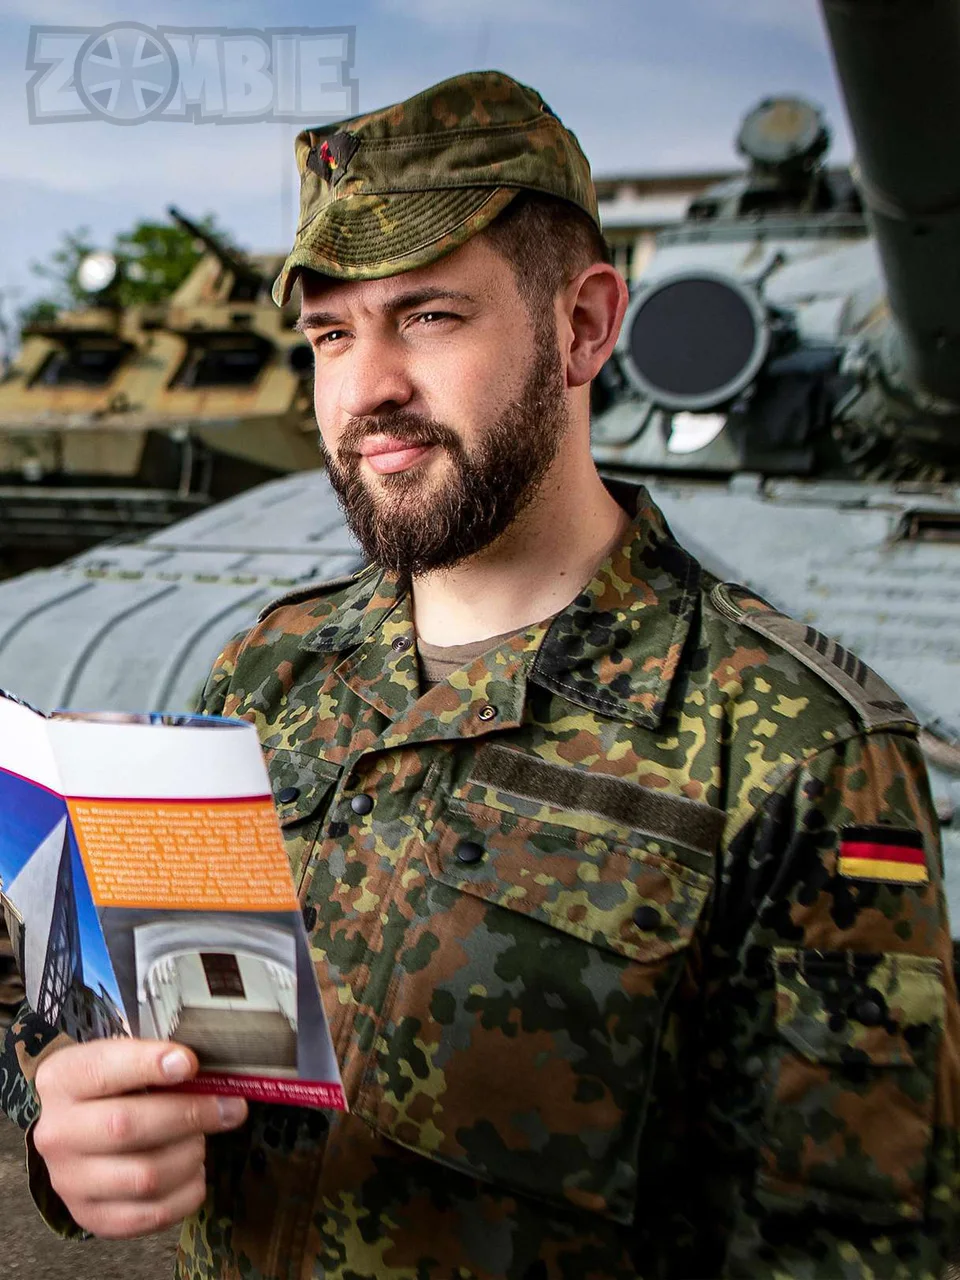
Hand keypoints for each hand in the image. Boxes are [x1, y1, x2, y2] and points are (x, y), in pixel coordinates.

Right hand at [33, 1038, 247, 1237]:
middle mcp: (57, 1133)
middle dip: (189, 1115)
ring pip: (145, 1176)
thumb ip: (158, 1061)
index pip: (103, 1070)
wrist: (79, 1132)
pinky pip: (151, 1215)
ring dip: (190, 1155)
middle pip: (127, 1127)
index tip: (190, 1064)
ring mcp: (70, 1181)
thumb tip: (208, 1075)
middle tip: (230, 1108)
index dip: (149, 1065)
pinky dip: (187, 1192)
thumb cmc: (113, 1088)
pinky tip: (194, 1171)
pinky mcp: (92, 1217)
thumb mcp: (122, 1058)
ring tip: (200, 1140)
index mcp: (62, 1081)